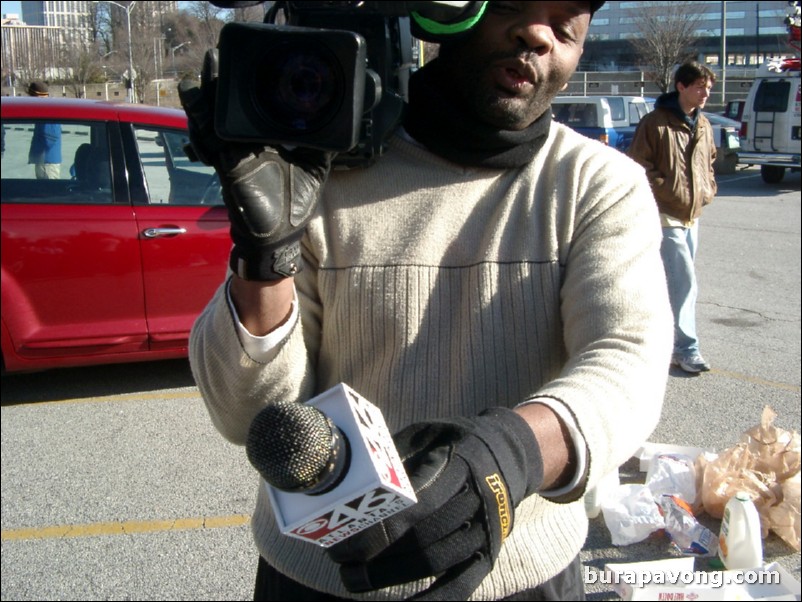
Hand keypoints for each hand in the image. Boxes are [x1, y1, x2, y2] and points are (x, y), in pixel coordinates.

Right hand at [178, 49, 332, 280]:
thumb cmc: (293, 203)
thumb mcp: (314, 167)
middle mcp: (246, 142)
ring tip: (211, 64)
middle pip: (230, 105)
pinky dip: (199, 116)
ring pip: (213, 115)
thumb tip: (341, 123)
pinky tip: (194, 93)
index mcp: (266, 140)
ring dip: (209, 90)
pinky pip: (207, 136)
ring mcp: (232, 151)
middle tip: (223, 55)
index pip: (256, 106)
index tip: (256, 64)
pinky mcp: (225, 162)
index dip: (252, 86)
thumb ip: (322, 143)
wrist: (278, 235)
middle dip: (224, 80)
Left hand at [327, 407, 543, 600]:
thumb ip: (398, 454)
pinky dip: (433, 600)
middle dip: (375, 552)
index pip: (417, 502)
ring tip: (353, 580)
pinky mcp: (489, 553)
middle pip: (421, 536)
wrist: (512, 452)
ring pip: (434, 561)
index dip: (380, 522)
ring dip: (391, 575)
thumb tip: (354, 476)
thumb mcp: (429, 433)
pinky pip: (461, 585)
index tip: (346, 530)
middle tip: (339, 558)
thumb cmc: (457, 441)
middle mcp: (475, 500)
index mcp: (460, 465)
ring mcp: (484, 530)